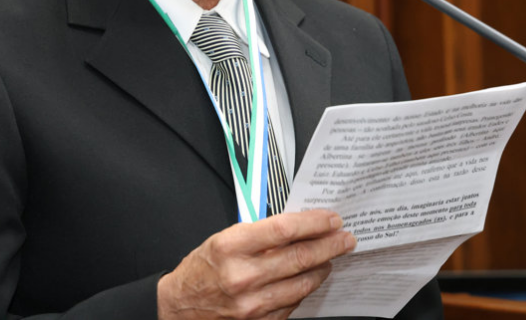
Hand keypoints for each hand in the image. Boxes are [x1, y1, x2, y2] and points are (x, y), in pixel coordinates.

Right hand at [156, 209, 355, 319]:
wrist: (179, 306)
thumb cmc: (203, 268)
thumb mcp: (225, 239)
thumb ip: (260, 233)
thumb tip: (300, 227)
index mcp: (232, 247)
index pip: (285, 229)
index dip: (314, 223)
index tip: (332, 219)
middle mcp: (243, 277)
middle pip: (300, 257)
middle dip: (330, 245)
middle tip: (346, 238)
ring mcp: (252, 305)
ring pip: (302, 284)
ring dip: (323, 268)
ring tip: (332, 258)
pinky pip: (292, 305)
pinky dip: (305, 289)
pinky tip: (310, 279)